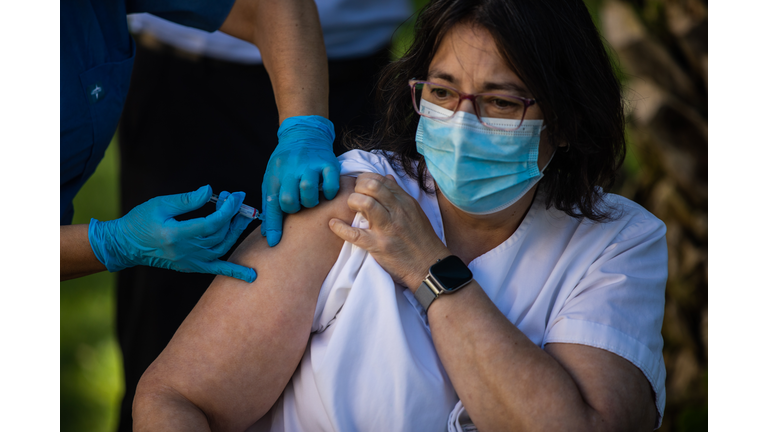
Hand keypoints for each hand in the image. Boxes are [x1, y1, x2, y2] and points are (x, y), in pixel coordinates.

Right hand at [88, 185, 256, 282]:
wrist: (126, 245)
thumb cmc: (141, 221)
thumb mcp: (161, 204)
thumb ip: (187, 199)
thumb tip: (210, 191)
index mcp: (175, 235)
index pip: (211, 224)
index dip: (227, 210)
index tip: (234, 196)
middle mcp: (185, 252)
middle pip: (219, 235)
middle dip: (233, 215)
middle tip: (239, 198)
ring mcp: (189, 262)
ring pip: (222, 248)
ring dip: (237, 232)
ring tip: (245, 215)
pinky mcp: (191, 266)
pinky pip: (217, 269)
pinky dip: (235, 272)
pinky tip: (252, 275)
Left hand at [261, 115, 339, 246]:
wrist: (303, 134)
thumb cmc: (286, 163)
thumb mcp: (273, 179)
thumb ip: (270, 205)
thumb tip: (269, 236)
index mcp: (275, 175)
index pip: (271, 204)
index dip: (273, 226)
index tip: (275, 243)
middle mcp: (291, 170)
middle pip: (290, 200)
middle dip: (294, 208)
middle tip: (299, 205)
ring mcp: (310, 166)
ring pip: (309, 192)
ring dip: (311, 202)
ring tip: (312, 198)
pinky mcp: (328, 163)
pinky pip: (331, 185)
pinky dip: (330, 193)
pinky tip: (327, 192)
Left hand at [328, 173, 449, 290]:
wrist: (429, 266)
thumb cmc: (422, 239)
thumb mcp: (415, 212)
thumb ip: (399, 194)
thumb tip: (387, 177)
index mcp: (405, 202)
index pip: (382, 180)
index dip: (366, 178)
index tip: (361, 185)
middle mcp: (397, 212)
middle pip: (372, 186)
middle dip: (358, 187)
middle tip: (355, 195)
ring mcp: (387, 229)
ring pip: (365, 203)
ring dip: (352, 201)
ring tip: (350, 207)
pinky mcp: (378, 246)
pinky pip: (355, 234)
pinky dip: (340, 228)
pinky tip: (333, 224)